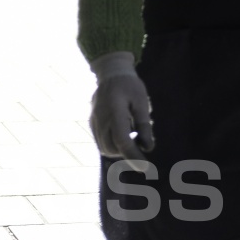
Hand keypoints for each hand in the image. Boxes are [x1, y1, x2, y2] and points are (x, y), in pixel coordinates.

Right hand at [89, 52, 154, 169]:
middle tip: (140, 146)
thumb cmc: (129, 85)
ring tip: (132, 139)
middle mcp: (101, 118)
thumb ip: (144, 124)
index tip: (146, 167)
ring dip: (118, 150)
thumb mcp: (141, 101)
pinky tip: (122, 135)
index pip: (122, 141)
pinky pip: (100, 141)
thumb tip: (148, 148)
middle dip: (126, 154)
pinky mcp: (92, 122)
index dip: (134, 156)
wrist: (110, 71)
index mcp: (115, 111)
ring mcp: (94, 121)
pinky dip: (112, 145)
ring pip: (104, 148)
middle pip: (111, 148)